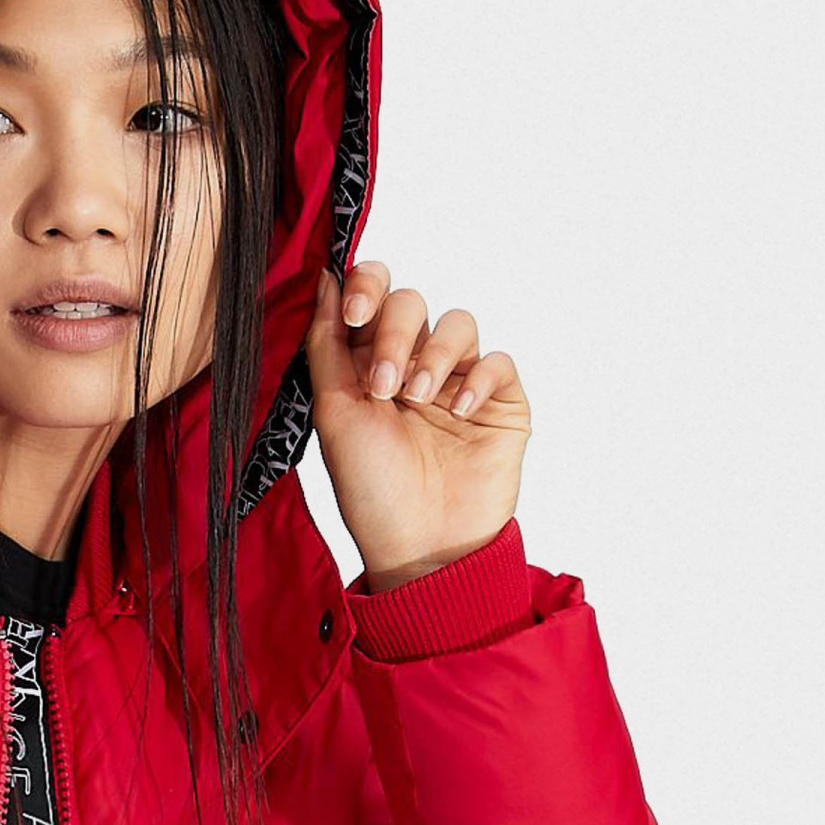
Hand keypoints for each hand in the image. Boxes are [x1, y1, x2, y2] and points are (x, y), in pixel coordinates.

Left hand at [306, 258, 530, 590]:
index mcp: (368, 365)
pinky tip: (459, 412)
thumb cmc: (373, 490)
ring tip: (418, 401)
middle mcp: (414, 365)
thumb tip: (324, 278)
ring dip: (435, 355)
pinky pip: (497, 361)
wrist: (422, 547)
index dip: (366, 287)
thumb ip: (327, 344)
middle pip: (411, 303)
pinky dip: (478, 379)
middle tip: (385, 387)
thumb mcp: (334, 413)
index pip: (373, 296)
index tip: (354, 314)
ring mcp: (458, 382)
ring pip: (458, 323)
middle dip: (396, 335)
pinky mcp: (500, 402)